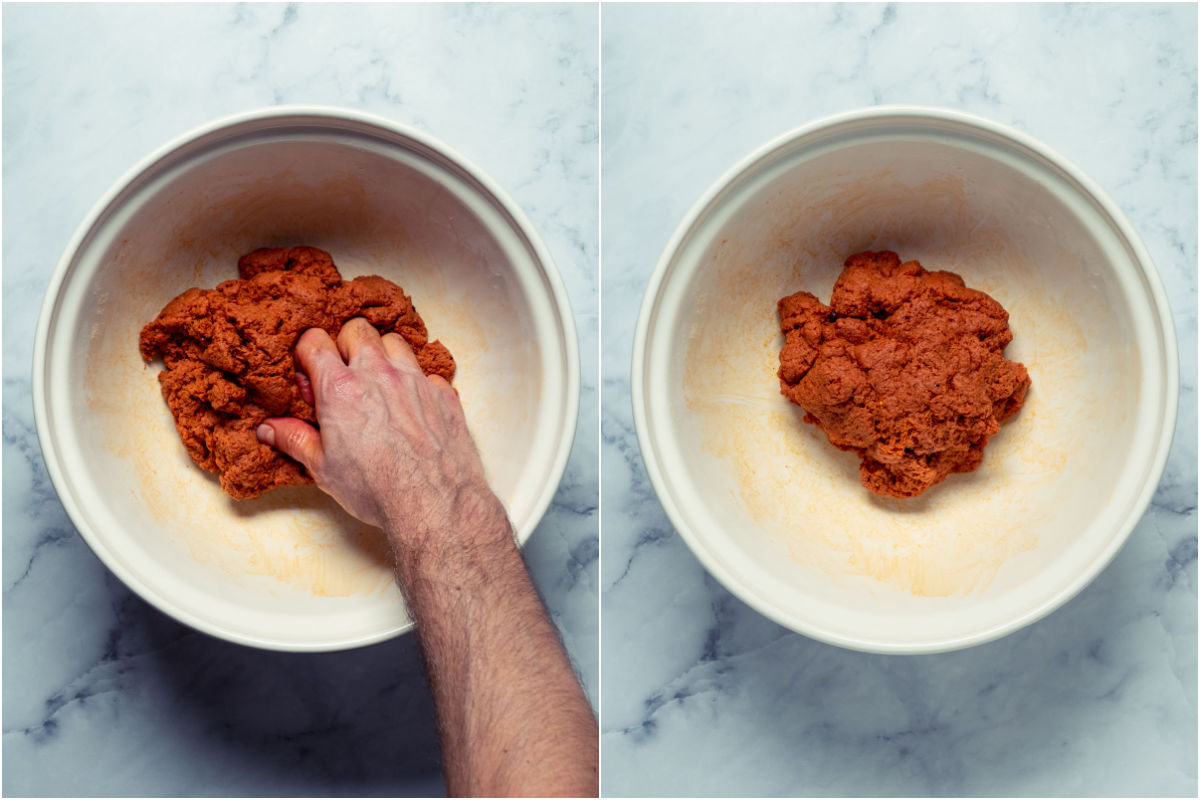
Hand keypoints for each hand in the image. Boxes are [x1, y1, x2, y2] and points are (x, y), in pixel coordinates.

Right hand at [256, 318, 509, 560]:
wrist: (433, 503)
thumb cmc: (377, 488)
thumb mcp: (323, 468)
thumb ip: (294, 440)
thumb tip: (269, 429)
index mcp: (340, 388)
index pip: (314, 341)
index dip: (307, 354)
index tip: (310, 376)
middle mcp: (378, 374)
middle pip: (357, 330)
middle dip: (346, 346)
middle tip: (344, 376)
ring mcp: (415, 380)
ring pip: (395, 342)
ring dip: (383, 356)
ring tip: (379, 385)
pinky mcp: (443, 394)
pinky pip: (427, 372)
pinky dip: (417, 383)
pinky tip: (412, 406)